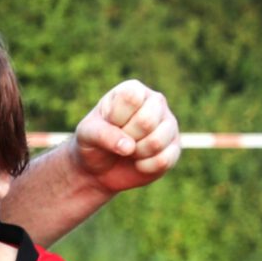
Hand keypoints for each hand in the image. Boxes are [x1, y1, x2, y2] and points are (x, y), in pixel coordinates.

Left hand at [69, 80, 179, 195]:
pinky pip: (164, 160)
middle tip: (119, 141)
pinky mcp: (174, 147)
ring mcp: (168, 123)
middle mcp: (155, 102)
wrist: (99, 170)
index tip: (109, 124)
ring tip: (129, 151)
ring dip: (136, 154)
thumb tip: (129, 147)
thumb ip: (103, 135)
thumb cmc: (93, 143)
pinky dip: (144, 167)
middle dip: (127, 138)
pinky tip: (138, 162)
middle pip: (147, 121)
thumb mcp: (86, 135)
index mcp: (133, 90)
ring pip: (157, 141)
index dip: (117, 118)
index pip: (131, 98)